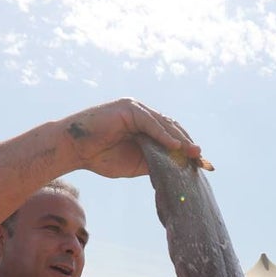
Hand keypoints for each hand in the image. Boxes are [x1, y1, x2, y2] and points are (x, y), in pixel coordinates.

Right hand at [61, 99, 200, 178]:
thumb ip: (154, 161)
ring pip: (164, 124)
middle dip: (188, 145)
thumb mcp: (135, 163)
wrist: (73, 149)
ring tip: (193, 154)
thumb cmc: (99, 156)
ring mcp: (135, 109)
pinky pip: (150, 123)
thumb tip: (177, 168)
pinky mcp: (128, 108)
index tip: (201, 164)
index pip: (171, 135)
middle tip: (202, 160)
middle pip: (172, 128)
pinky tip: (175, 147)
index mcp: (144, 125)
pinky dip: (163, 135)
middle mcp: (142, 114)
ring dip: (181, 140)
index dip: (186, 149)